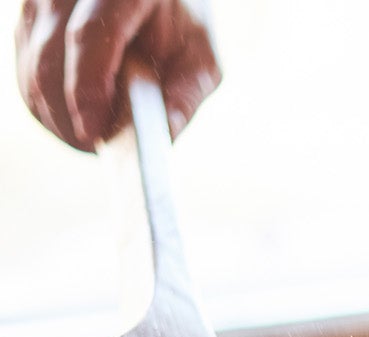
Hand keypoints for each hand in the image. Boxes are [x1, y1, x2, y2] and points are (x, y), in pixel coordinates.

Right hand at [15, 0, 219, 150]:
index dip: (85, 89)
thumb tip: (165, 133)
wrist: (154, 5)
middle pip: (50, 52)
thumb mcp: (199, 63)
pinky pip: (24, 64)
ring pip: (31, 61)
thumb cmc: (180, 35)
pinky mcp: (31, 14)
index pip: (89, 36)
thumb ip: (185, 95)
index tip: (91, 132)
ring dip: (53, 111)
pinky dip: (43, 101)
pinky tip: (71, 121)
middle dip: (65, 110)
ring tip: (86, 137)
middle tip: (90, 145)